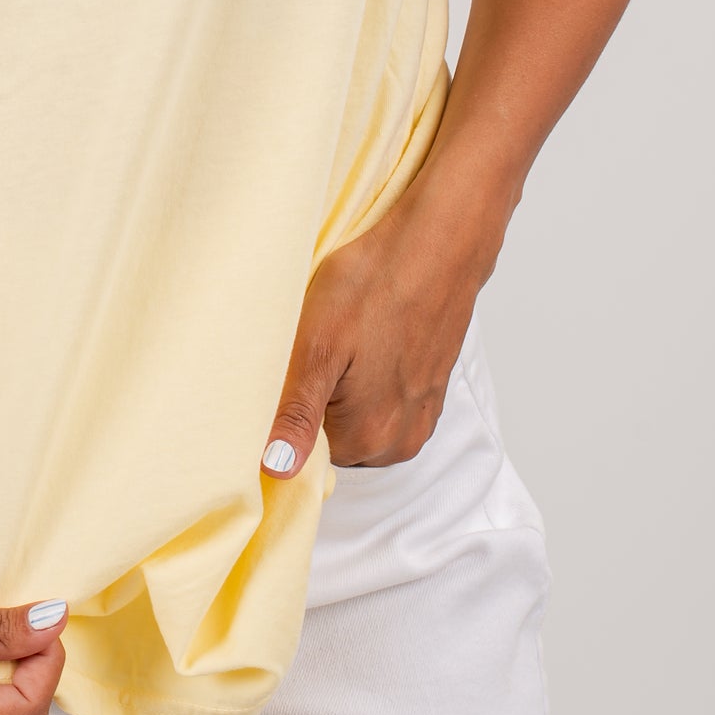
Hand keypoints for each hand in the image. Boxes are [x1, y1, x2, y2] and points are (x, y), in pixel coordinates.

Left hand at [259, 174, 497, 476]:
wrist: (438, 243)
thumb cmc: (374, 283)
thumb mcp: (317, 344)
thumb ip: (296, 414)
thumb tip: (276, 471)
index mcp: (367, 438)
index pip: (303, 450)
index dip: (287, 409)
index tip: (289, 368)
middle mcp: (400, 441)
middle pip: (333, 437)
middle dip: (317, 400)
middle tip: (316, 346)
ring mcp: (422, 416)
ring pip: (360, 419)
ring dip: (345, 389)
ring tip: (344, 338)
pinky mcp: (433, 391)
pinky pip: (388, 401)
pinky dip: (373, 377)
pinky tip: (369, 337)